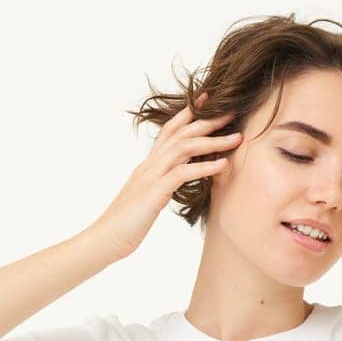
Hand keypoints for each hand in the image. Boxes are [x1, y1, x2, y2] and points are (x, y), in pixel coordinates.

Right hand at [92, 91, 242, 259]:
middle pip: (180, 134)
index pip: (169, 131)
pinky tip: (222, 165)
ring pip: (183, 148)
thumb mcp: (146, 199)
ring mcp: (150, 177)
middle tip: (232, 112)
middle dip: (207, 121)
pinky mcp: (154, 194)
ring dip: (212, 141)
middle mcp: (149, 166)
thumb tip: (176, 181)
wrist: (104, 240)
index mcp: (148, 165)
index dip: (187, 114)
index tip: (207, 100)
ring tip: (236, 139)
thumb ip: (161, 185)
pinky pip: (182, 174)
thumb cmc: (126, 224)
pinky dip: (204, 167)